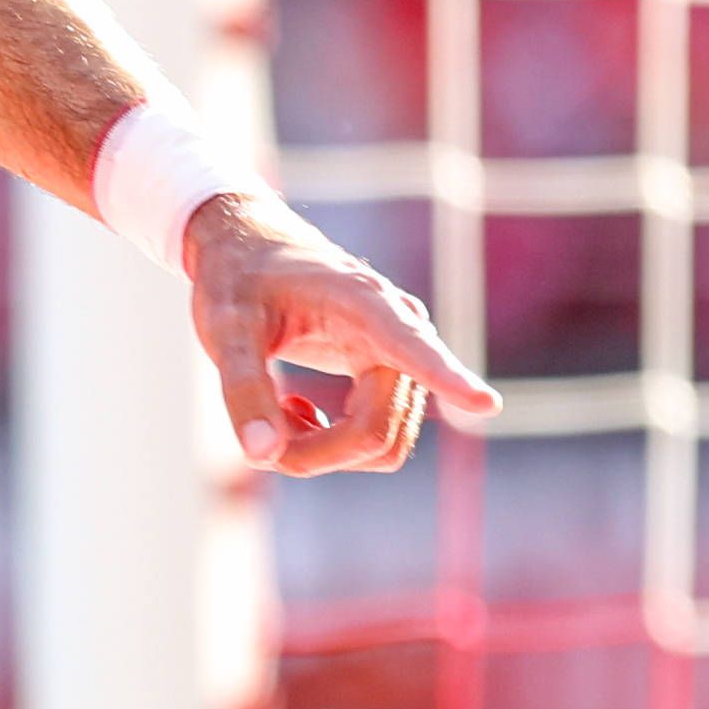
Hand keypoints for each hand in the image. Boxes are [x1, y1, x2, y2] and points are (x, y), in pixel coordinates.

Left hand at [184, 193, 497, 476]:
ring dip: (323, 452)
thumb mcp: (223, 328)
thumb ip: (242, 389)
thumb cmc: (239, 282)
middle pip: (379, 430)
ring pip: (383, 444)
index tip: (485, 404)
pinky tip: (296, 410)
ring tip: (277, 411)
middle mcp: (398, 331)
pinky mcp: (393, 379)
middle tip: (259, 441)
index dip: (447, 379)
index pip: (410, 347)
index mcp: (362, 303)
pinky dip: (331, 446)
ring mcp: (402, 358)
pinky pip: (378, 439)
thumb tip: (263, 457)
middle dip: (317, 453)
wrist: (252, 251)